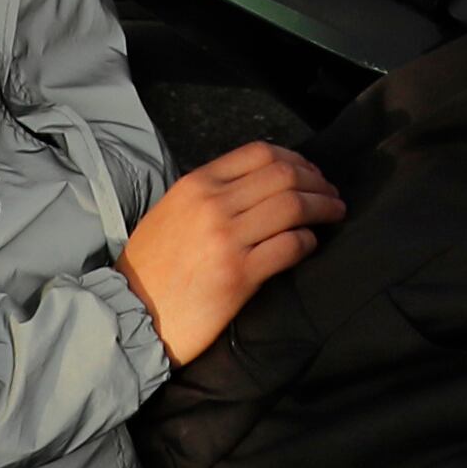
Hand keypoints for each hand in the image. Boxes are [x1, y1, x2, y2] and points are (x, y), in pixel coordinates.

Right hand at [121, 143, 344, 365]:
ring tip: (334, 214)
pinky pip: (289, 246)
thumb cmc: (151, 268)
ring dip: (323, 207)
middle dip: (318, 182)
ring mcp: (227, 239)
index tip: (310, 172)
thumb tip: (258, 186)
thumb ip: (210, 194)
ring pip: (293, 206)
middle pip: (284, 175)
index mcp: (196, 184)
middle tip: (332, 195)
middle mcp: (213, 205)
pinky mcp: (239, 275)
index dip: (296, 159)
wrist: (131, 314)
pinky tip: (310, 244)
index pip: (260, 153)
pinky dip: (308, 241)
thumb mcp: (172, 212)